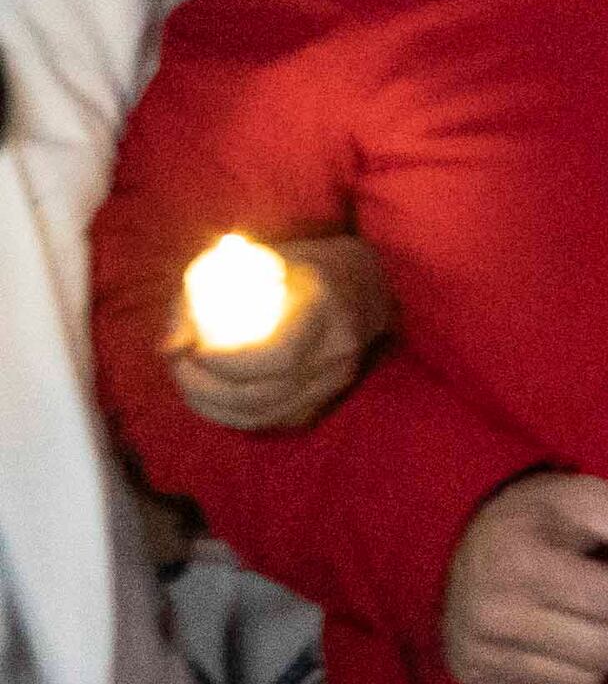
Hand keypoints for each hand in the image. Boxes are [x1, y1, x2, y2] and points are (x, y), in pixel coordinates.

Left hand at [166, 235, 390, 431]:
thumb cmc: (295, 267)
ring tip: (187, 379)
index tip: (192, 349)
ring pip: (262, 414)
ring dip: (212, 405)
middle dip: (206, 387)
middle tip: (178, 365)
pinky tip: (210, 395)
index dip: (225, 363)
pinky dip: (231, 415)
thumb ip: (200, 296)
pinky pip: (269, 421)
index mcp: (325, 306)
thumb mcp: (247, 261)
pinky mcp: (325, 402)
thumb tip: (169, 347)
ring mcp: (335, 381)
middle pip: (263, 393)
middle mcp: (338, 349)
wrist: (362, 284)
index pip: (276, 355)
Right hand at [442, 470, 607, 683]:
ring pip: (588, 682)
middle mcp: (493, 619)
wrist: (454, 541)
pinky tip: (566, 635)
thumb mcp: (588, 500)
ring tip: (590, 613)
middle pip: (606, 650)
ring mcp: (480, 656)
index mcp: (520, 565)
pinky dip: (578, 671)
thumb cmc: (535, 516)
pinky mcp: (478, 681)